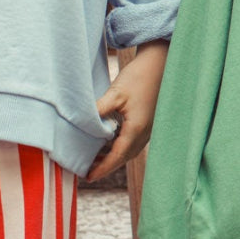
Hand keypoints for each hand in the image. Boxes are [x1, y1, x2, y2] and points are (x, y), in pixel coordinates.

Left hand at [87, 42, 168, 181]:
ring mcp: (150, 127)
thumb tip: (80, 123)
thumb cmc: (139, 76)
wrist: (159, 62)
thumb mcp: (115, 93)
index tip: (88, 176)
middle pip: (124, 157)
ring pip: (130, 150)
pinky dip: (122, 146)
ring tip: (96, 159)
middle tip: (88, 171)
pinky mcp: (150, 120)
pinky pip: (135, 141)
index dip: (102, 168)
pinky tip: (111, 141)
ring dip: (115, 156)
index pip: (117, 156)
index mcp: (137, 128)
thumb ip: (98, 111)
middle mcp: (146, 132)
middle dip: (107, 165)